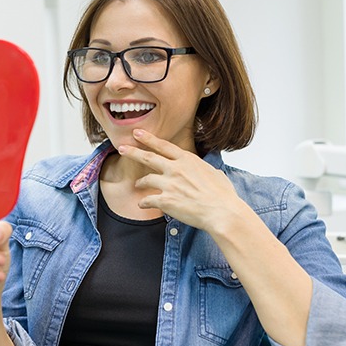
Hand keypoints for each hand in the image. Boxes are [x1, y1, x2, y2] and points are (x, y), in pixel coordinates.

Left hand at [118, 129, 241, 232]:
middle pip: (148, 157)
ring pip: (146, 179)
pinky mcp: (165, 201)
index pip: (163, 145)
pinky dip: (144, 202)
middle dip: (133, 152)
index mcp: (188, 160)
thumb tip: (209, 172)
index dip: (148, 139)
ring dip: (140, 182)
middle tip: (122, 148)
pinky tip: (142, 205)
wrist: (221, 212)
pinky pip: (148, 200)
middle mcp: (176, 169)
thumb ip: (207, 170)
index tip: (137, 133)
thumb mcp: (216, 174)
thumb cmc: (223, 195)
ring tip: (137, 184)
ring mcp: (169, 184)